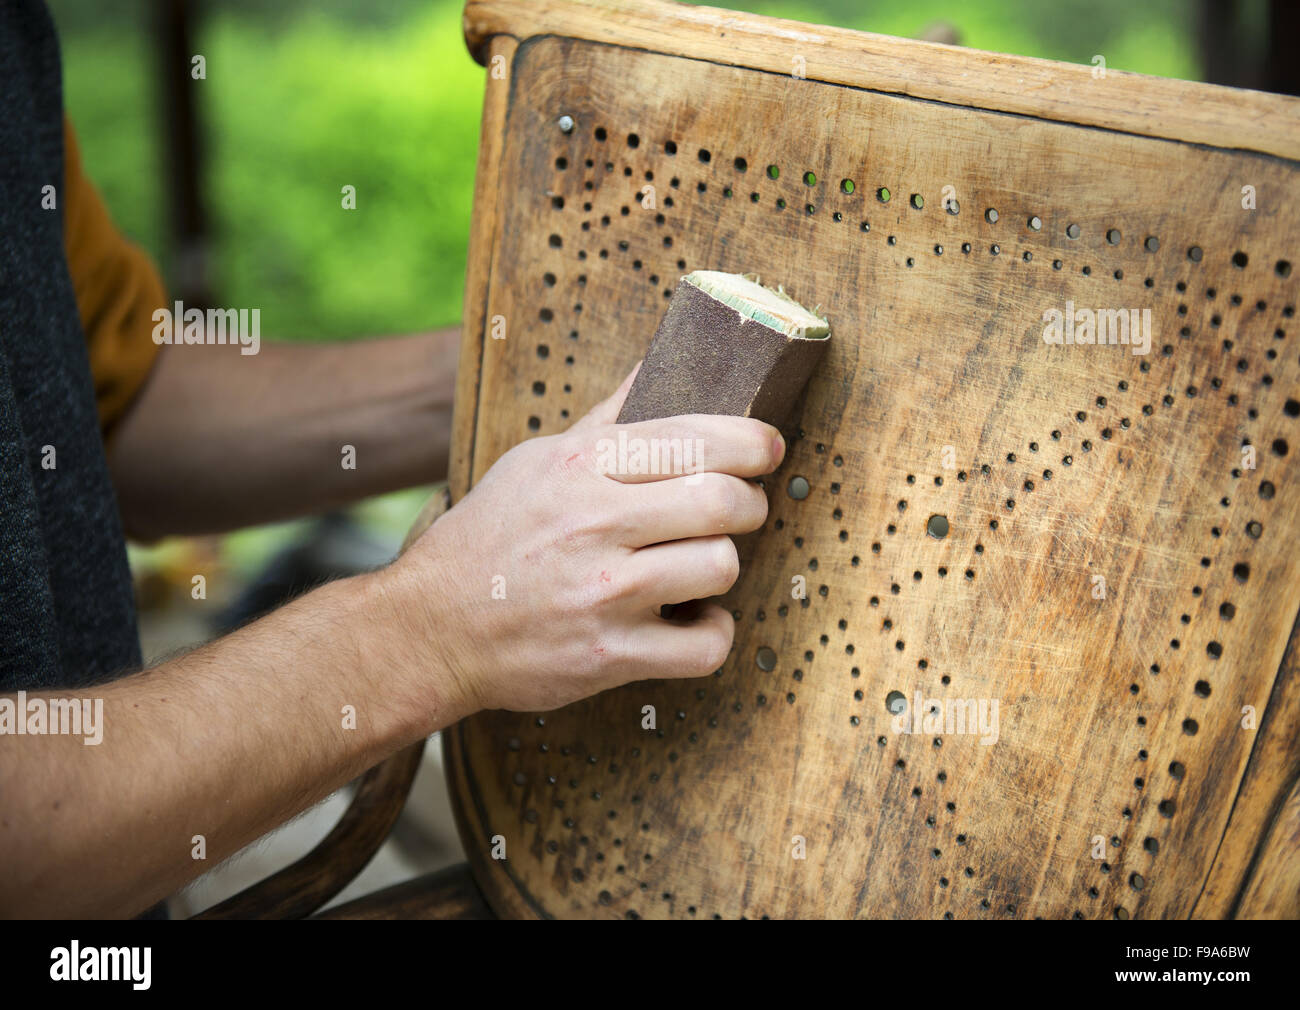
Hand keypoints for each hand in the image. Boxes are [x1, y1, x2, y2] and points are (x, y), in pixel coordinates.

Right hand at [390, 367, 784, 716]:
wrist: (430, 627)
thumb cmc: (490, 538)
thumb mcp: (538, 461)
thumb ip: (607, 419)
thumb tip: (656, 364)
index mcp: (580, 467)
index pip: (696, 437)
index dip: (752, 442)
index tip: (767, 449)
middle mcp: (594, 525)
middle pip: (723, 502)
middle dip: (750, 503)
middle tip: (740, 510)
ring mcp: (603, 595)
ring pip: (721, 567)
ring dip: (723, 566)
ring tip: (699, 565)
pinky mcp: (609, 657)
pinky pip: (706, 645)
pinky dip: (712, 632)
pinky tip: (691, 618)